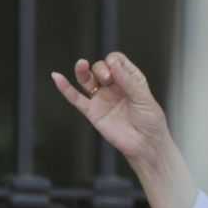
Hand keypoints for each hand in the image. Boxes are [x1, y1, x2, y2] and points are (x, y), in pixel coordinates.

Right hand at [52, 53, 169, 165]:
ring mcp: (102, 99)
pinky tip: (57, 77)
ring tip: (81, 64)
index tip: (115, 69)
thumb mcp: (143, 98)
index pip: (116, 60)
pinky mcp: (93, 112)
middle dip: (101, 68)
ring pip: (87, 79)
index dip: (114, 61)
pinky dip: (65, 88)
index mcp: (130, 79)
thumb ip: (128, 82)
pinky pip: (76, 99)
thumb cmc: (151, 123)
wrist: (145, 146)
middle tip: (108, 78)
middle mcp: (114, 87)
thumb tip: (113, 65)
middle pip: (100, 67)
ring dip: (82, 70)